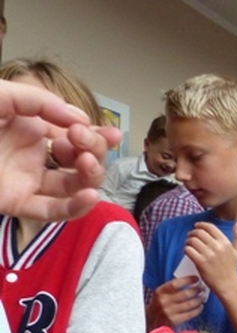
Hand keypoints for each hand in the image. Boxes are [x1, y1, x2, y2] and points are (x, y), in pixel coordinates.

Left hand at [0, 79, 120, 220]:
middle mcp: (33, 156)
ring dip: (90, 177)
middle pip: (80, 162)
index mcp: (30, 129)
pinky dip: (75, 208)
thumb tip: (80, 121)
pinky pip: (52, 211)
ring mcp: (26, 181)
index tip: (106, 133)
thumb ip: (39, 101)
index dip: (96, 137)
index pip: (75, 136)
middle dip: (93, 153)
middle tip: (84, 143)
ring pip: (73, 187)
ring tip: (85, 164)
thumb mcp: (0, 96)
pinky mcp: (16, 203)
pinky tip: (90, 196)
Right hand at [146, 277, 204, 328]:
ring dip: (199, 299)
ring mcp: (168, 312)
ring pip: (189, 304)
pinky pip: (190, 314)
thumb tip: (189, 278)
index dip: (187, 280)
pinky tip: (201, 306)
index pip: (175, 284)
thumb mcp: (161, 293)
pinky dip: (197, 310)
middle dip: (197, 290)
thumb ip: (172, 286)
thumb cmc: (159, 304)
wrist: (150, 321)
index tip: (196, 278)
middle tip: (202, 287)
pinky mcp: (174, 321)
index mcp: (160, 292)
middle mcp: (163, 301)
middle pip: (185, 294)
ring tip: (203, 296)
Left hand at [185, 221, 236, 295]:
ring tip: (189, 244)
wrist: (227, 284)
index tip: (196, 226)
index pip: (210, 227)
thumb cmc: (231, 268)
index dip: (201, 225)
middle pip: (199, 233)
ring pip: (192, 240)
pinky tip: (188, 251)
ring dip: (188, 241)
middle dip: (192, 233)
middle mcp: (217, 247)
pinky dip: (186, 249)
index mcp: (225, 242)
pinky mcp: (200, 262)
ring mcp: (208, 255)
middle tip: (191, 236)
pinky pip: (188, 250)